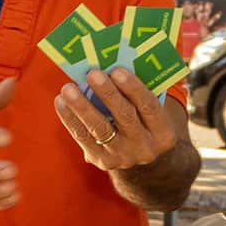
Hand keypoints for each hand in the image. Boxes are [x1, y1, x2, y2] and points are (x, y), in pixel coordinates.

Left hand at [55, 68, 177, 170]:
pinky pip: (83, 138)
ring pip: (100, 129)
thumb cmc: (143, 120)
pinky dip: (70, 118)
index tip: (117, 70)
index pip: (150, 107)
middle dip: (107, 93)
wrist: (139, 156)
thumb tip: (110, 64)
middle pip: (125, 117)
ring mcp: (124, 158)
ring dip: (82, 106)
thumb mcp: (150, 111)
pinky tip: (61, 101)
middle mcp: (146, 149)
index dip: (134, 88)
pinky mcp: (103, 162)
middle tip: (92, 73)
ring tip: (68, 87)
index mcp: (164, 134)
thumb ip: (138, 92)